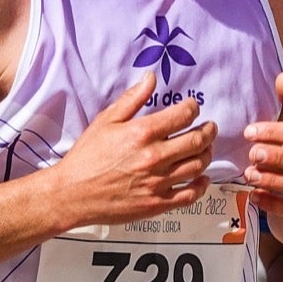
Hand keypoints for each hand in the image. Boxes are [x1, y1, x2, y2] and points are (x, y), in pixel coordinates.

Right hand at [55, 71, 215, 229]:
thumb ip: (132, 99)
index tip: (193, 107)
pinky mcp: (157, 203)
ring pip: (198, 166)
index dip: (194, 108)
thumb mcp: (106, 121)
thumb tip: (150, 78)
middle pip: (198, 140)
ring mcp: (158, 182)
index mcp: (143, 133)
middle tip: (210, 127)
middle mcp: (155, 157)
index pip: (184, 115)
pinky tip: (202, 178)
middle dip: (209, 130)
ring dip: (207, 154)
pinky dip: (202, 185)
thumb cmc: (86, 157)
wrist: (72, 193)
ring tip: (205, 148)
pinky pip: (190, 195)